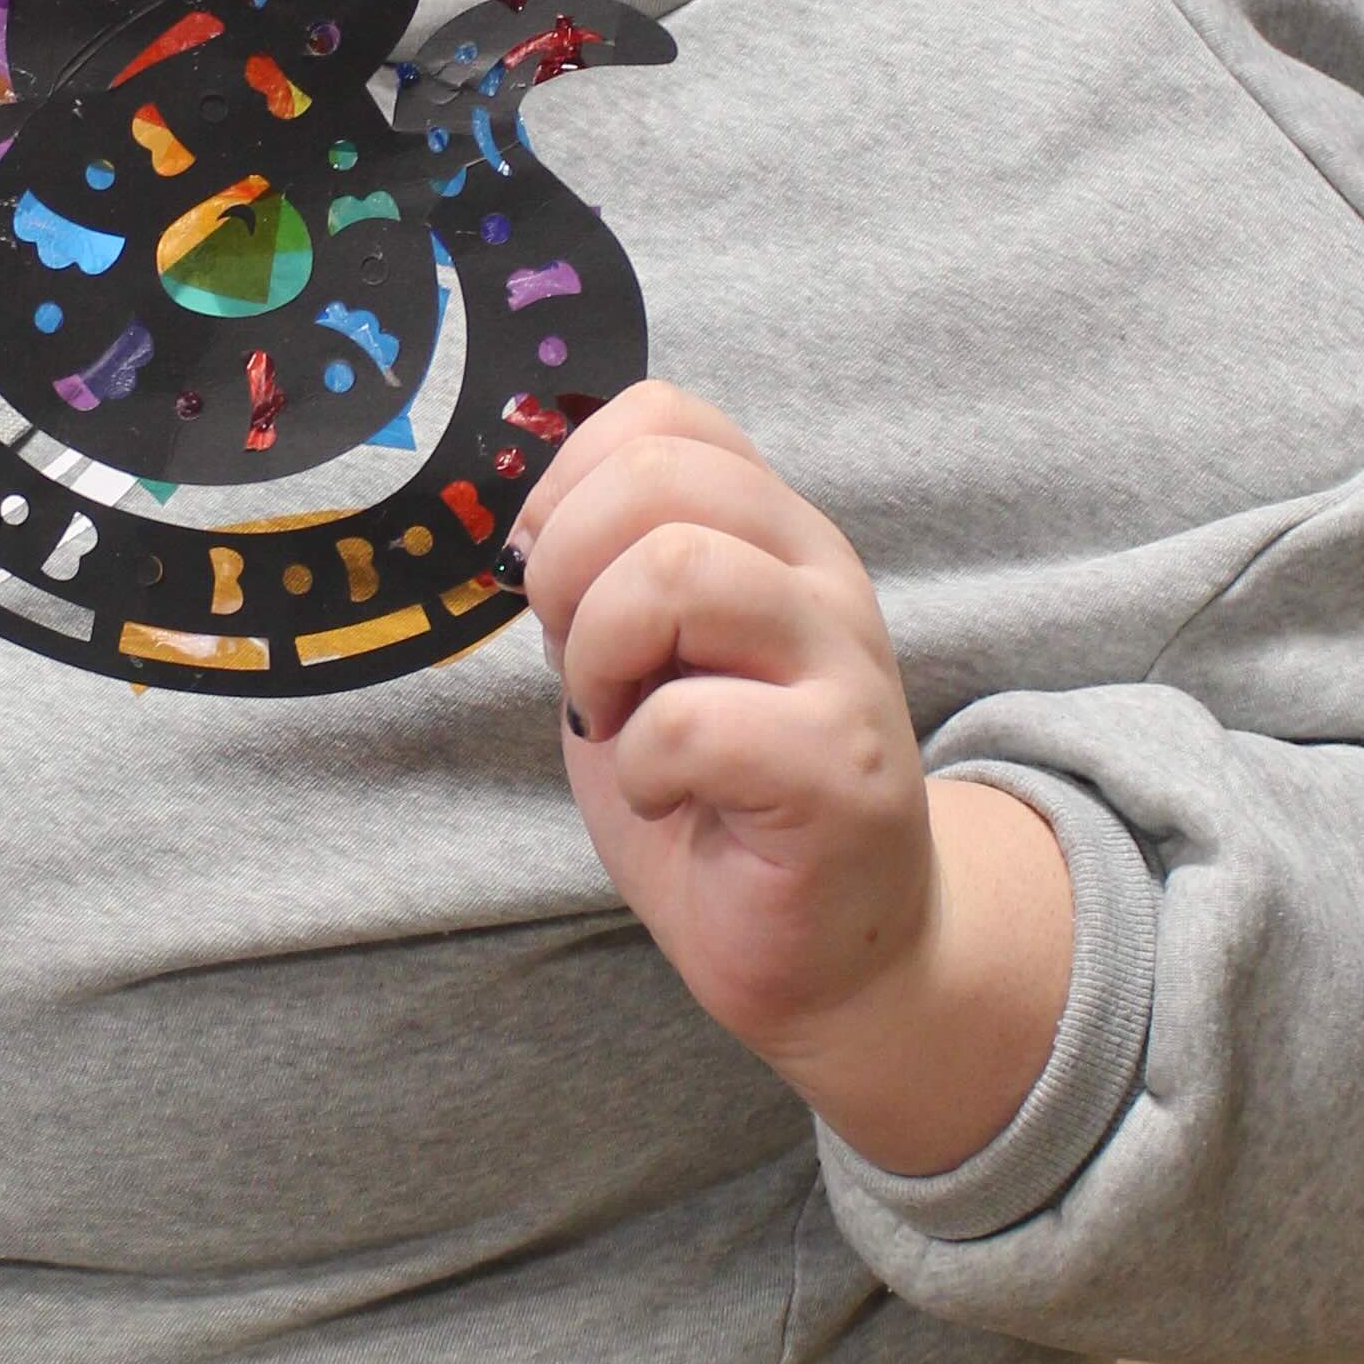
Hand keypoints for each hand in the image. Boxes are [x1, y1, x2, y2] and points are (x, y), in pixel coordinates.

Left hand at [514, 381, 1075, 1178]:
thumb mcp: (639, 660)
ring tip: (620, 724)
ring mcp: (841, 667)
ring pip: (675, 572)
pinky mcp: (840, 770)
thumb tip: (522, 526)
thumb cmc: (720, 801)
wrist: (831, 949)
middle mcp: (818, 576)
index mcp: (770, 532)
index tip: (554, 584)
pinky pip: (692, 722)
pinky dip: (641, 765)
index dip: (570, 483)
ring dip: (600, 656)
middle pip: (657, 478)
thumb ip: (603, 574)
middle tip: (582, 667)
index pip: (664, 415)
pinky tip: (668, 796)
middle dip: (566, 569)